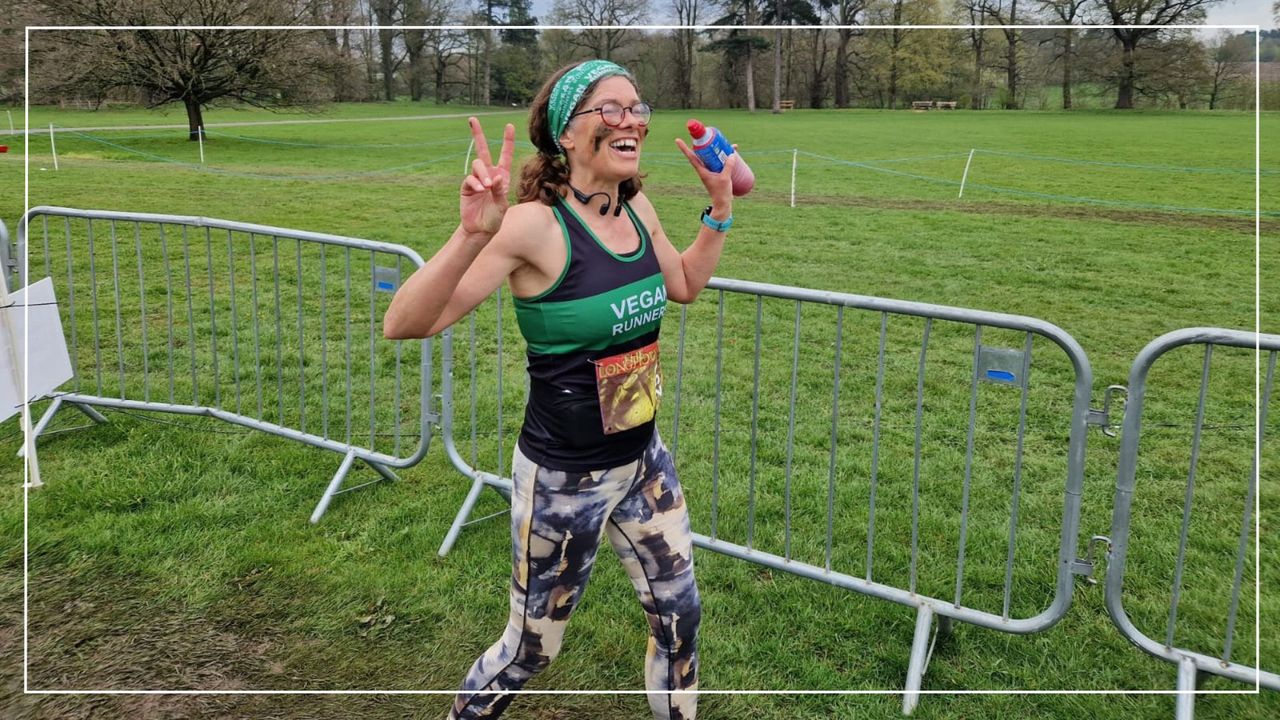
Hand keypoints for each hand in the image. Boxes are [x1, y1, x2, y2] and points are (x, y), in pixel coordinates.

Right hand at [459, 118, 514, 238]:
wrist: (480, 230)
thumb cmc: (495, 218)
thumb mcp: (502, 205)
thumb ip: (500, 191)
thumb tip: (497, 176)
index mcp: (502, 176)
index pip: (505, 155)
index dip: (507, 140)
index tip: (509, 125)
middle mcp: (489, 174)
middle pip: (483, 150)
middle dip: (478, 134)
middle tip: (473, 120)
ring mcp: (477, 179)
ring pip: (477, 164)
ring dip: (482, 173)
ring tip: (487, 187)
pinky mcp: (467, 186)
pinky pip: (469, 178)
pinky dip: (475, 183)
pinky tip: (480, 190)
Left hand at [675, 138, 735, 214]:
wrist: (722, 205)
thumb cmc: (721, 194)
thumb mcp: (725, 179)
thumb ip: (728, 166)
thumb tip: (732, 154)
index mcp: (702, 171)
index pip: (691, 157)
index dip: (684, 148)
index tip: (677, 140)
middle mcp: (704, 170)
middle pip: (702, 153)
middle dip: (707, 144)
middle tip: (710, 135)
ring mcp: (710, 171)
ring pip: (712, 157)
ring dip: (719, 150)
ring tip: (729, 144)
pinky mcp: (717, 173)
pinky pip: (719, 162)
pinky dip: (725, 157)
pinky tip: (733, 154)